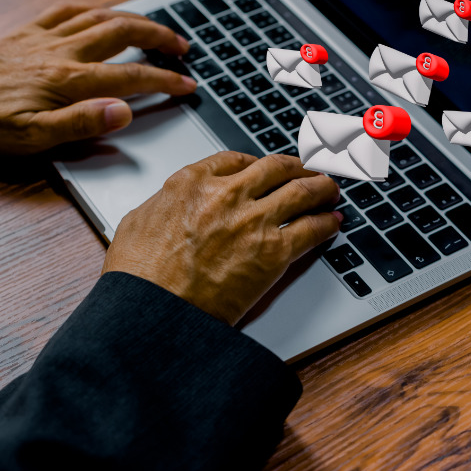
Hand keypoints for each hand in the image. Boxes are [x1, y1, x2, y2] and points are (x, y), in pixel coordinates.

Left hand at [0, 3, 194, 154]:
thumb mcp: (30, 140)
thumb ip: (81, 124)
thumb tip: (123, 113)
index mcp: (66, 81)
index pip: (130, 78)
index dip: (164, 80)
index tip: (187, 84)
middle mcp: (59, 53)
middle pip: (122, 34)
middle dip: (159, 38)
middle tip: (183, 47)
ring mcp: (42, 39)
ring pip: (100, 17)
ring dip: (134, 20)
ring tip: (156, 28)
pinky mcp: (26, 34)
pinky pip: (67, 11)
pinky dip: (93, 9)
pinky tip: (101, 13)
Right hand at [102, 152, 342, 324]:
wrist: (154, 310)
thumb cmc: (139, 275)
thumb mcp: (138, 221)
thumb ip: (164, 204)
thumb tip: (172, 205)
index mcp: (191, 182)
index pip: (236, 160)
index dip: (257, 163)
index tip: (266, 169)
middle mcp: (226, 194)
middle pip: (276, 168)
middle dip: (296, 168)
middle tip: (307, 172)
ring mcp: (252, 220)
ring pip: (301, 191)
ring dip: (321, 188)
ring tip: (330, 191)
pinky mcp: (272, 252)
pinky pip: (311, 229)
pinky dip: (326, 224)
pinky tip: (332, 223)